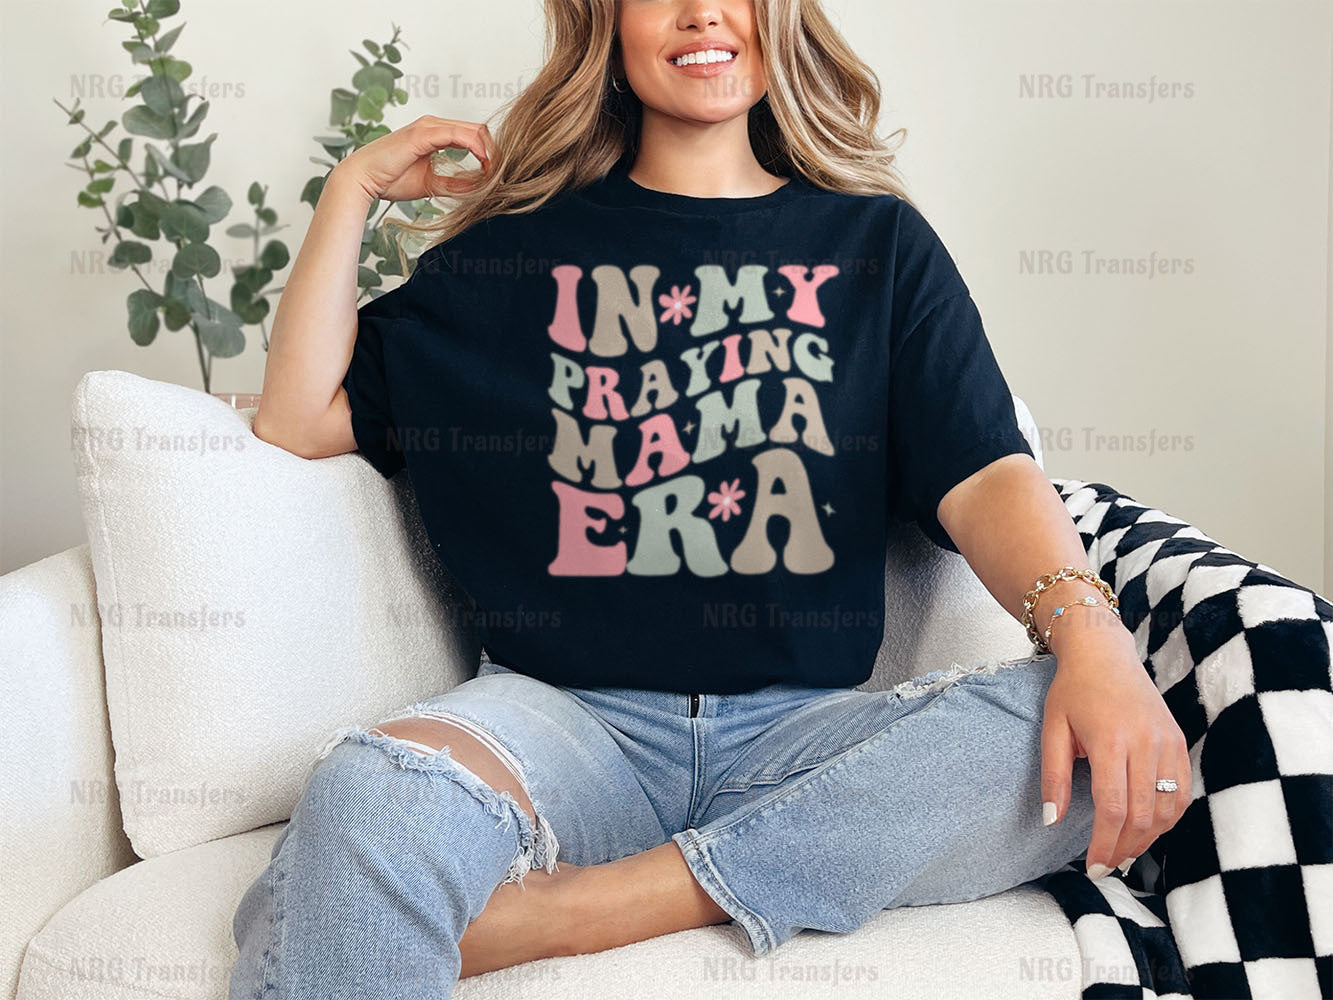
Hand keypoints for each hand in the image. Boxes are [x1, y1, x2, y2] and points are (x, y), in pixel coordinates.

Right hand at [333, 114, 495, 202]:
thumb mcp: (431, 184)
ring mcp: (428, 127)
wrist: (363, 179)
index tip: (498, 173)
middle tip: (503, 173)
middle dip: (494, 151)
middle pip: (478, 129)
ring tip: (496, 172)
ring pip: (472, 130)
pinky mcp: (423, 134)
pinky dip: (476, 148)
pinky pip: (459, 135)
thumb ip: (454, 184)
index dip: (489, 152)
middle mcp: (433, 125)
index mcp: (435, 133)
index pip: (472, 135)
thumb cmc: (390, 179)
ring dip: (489, 150)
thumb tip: (479, 189)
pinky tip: (485, 164)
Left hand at [1039, 630, 1191, 876]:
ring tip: (1124, 852)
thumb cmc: (1073, 690)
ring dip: (1148, 837)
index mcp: (1110, 740)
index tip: (1092, 866)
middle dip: (1124, 847)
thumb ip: (1053, 777)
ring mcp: (1167, 741)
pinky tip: (1148, 828)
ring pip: (1168, 808)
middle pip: (1143, 814)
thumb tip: (1052, 821)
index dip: (1104, 843)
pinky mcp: (1178, 740)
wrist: (1104, 653)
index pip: (1113, 807)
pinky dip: (1168, 817)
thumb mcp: (1052, 729)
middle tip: (1106, 866)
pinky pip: (1181, 791)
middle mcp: (1145, 742)